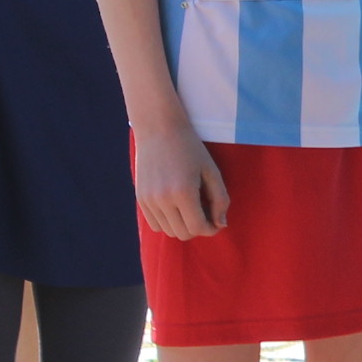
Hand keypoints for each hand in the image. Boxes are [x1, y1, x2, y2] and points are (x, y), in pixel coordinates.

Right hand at [132, 122, 230, 239]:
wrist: (158, 128)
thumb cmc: (190, 148)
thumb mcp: (211, 171)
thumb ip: (220, 199)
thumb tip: (221, 225)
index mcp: (183, 192)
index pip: (198, 228)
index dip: (211, 229)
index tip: (216, 220)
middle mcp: (163, 199)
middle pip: (183, 233)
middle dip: (198, 228)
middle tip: (205, 213)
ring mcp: (148, 200)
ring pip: (169, 231)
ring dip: (182, 226)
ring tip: (190, 207)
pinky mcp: (140, 198)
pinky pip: (155, 224)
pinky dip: (168, 222)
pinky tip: (176, 206)